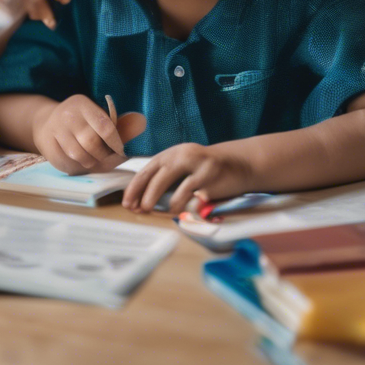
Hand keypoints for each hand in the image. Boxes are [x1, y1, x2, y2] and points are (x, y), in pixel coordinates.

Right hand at [31, 94, 145, 174]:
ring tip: (91, 159)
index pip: (105, 126)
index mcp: (82, 104)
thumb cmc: (81, 123)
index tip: (121, 150)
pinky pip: (67, 163)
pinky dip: (76, 167)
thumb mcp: (98, 119)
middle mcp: (67, 114)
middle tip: (104, 156)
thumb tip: (142, 122)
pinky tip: (78, 161)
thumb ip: (121, 126)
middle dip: (102, 155)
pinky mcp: (46, 145)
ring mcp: (54, 129)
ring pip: (79, 156)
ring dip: (90, 162)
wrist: (45, 123)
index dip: (116, 143)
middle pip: (92, 143)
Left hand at [122, 143, 252, 213]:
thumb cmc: (205, 170)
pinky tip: (176, 211)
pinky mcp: (209, 175)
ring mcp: (196, 164)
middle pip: (156, 175)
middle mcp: (181, 155)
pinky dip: (180, 202)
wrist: (238, 164)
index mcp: (171, 154)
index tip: (127, 203)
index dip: (135, 187)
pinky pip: (190, 191)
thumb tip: (141, 203)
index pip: (147, 170)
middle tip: (137, 208)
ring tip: (152, 210)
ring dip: (159, 199)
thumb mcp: (183, 168)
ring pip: (171, 182)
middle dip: (143, 194)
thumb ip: (165, 180)